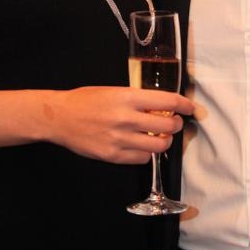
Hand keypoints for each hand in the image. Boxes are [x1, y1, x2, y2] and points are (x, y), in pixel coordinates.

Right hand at [40, 85, 193, 163]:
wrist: (59, 117)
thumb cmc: (86, 100)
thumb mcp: (114, 90)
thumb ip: (138, 99)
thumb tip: (162, 106)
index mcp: (128, 97)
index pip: (168, 101)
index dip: (184, 105)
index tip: (191, 108)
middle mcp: (126, 118)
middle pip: (167, 125)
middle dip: (176, 124)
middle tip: (175, 123)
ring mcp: (119, 139)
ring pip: (158, 145)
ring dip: (164, 141)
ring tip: (161, 137)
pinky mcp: (112, 155)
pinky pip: (141, 159)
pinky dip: (146, 154)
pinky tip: (141, 146)